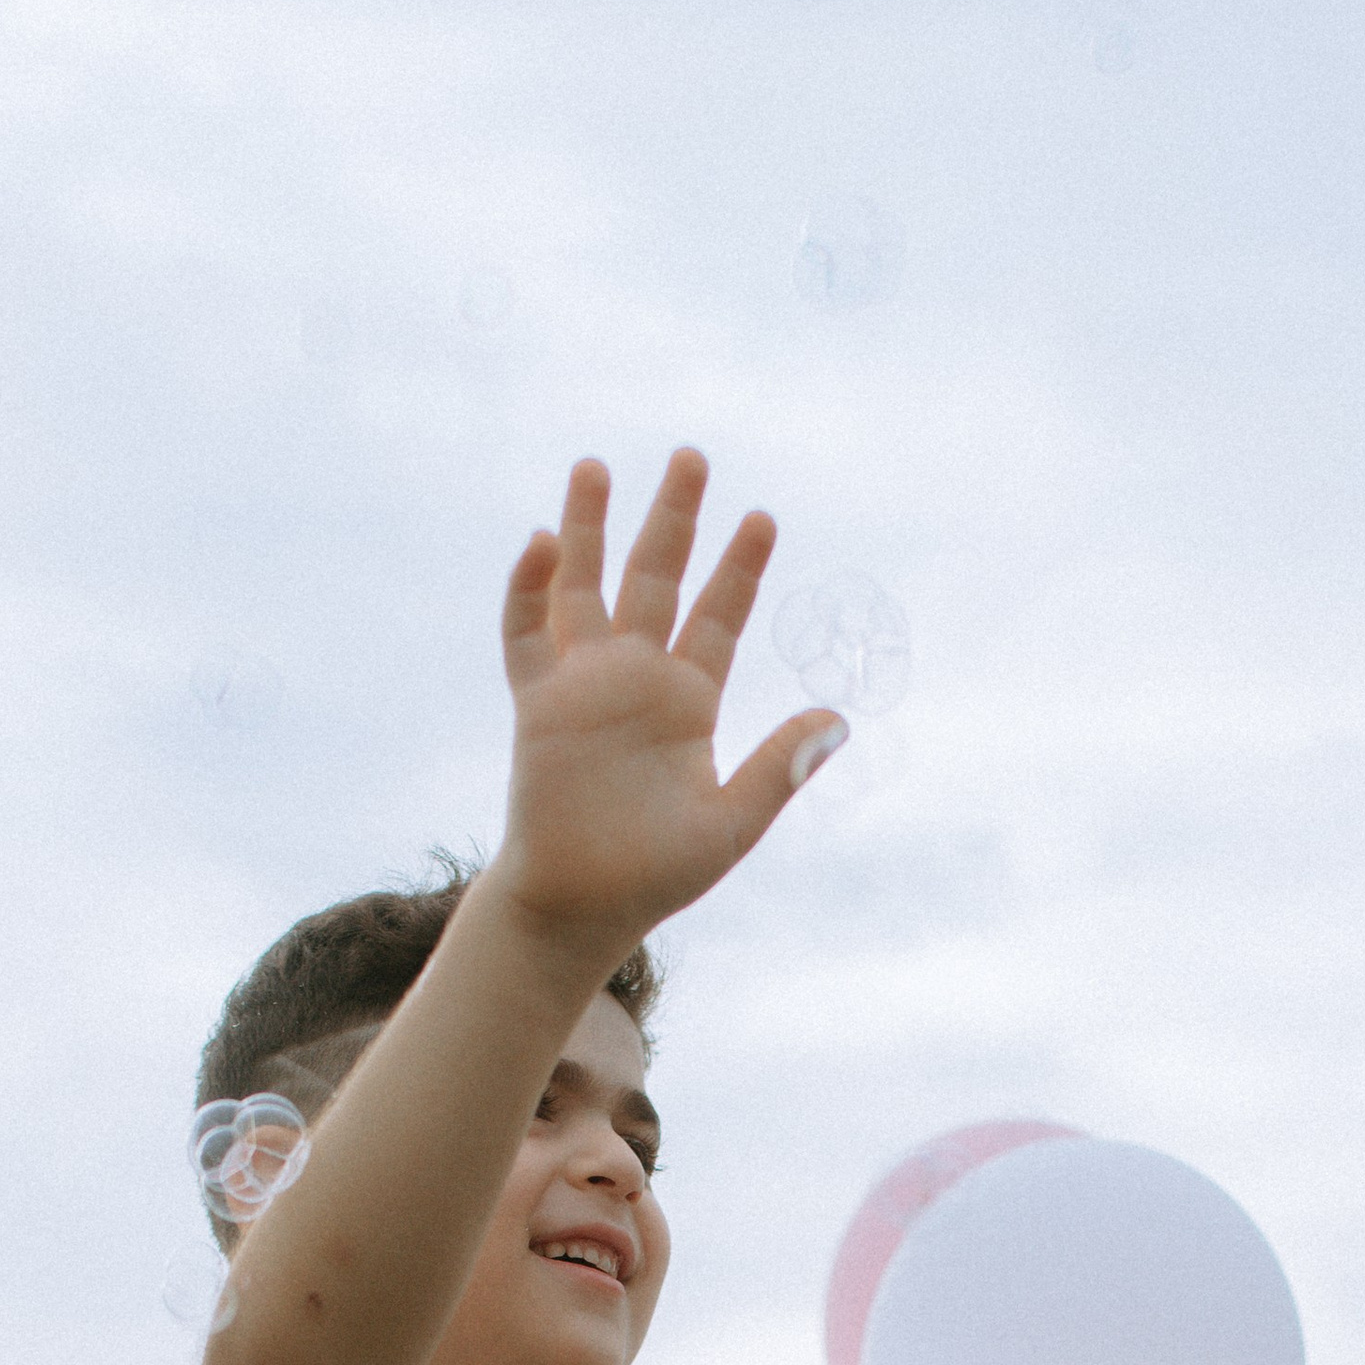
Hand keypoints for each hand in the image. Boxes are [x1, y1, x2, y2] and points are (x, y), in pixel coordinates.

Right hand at [487, 450, 842, 963]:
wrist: (581, 908)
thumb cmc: (656, 875)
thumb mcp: (732, 822)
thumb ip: (780, 768)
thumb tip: (838, 717)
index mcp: (688, 702)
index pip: (719, 617)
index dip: (739, 569)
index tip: (762, 518)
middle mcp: (636, 680)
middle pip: (656, 579)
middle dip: (674, 519)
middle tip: (692, 456)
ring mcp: (583, 686)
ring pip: (584, 588)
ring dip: (587, 529)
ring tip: (594, 465)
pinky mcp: (536, 705)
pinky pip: (526, 634)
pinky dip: (528, 589)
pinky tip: (540, 543)